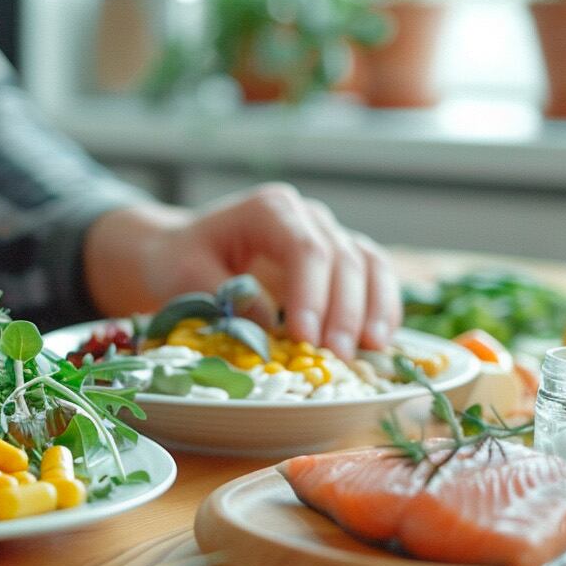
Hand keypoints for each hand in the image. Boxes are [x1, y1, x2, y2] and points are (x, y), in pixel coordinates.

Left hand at [83, 183, 401, 358]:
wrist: (185, 251)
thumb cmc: (183, 261)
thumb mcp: (187, 277)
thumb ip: (228, 298)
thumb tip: (269, 328)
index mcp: (268, 209)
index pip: (304, 248)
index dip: (311, 294)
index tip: (306, 338)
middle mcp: (306, 216)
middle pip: (341, 257)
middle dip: (343, 311)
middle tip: (336, 356)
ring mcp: (328, 234)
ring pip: (368, 263)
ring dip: (374, 308)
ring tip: (371, 350)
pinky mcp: (339, 259)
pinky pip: (373, 277)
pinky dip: (381, 307)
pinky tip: (379, 341)